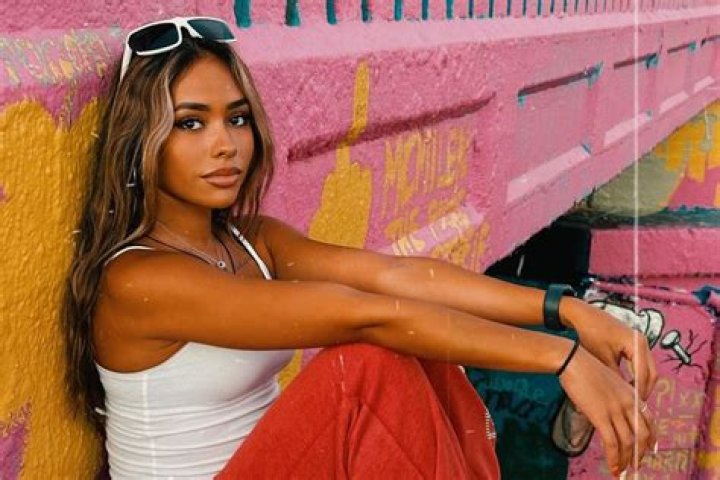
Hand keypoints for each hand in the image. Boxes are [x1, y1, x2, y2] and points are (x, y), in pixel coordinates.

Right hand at [559, 344, 656, 475]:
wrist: (573, 361)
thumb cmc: (585, 368)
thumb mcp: (607, 381)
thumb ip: (614, 397)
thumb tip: (608, 413)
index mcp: (632, 394)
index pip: (649, 421)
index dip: (651, 438)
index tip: (649, 450)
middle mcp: (629, 403)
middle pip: (643, 435)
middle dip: (640, 454)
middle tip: (635, 465)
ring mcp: (616, 410)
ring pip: (629, 443)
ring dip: (627, 460)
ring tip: (622, 471)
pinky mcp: (601, 416)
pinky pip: (612, 443)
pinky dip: (614, 458)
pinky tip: (612, 466)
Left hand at [561, 298, 657, 399]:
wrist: (582, 314)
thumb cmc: (589, 333)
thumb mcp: (602, 358)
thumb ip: (615, 377)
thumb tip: (621, 397)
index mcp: (637, 344)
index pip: (644, 374)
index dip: (639, 391)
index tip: (634, 406)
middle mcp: (642, 342)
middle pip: (651, 372)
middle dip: (645, 389)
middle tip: (636, 405)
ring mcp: (638, 341)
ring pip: (647, 368)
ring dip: (641, 382)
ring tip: (631, 398)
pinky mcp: (632, 342)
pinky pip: (640, 362)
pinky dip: (636, 374)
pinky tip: (627, 385)